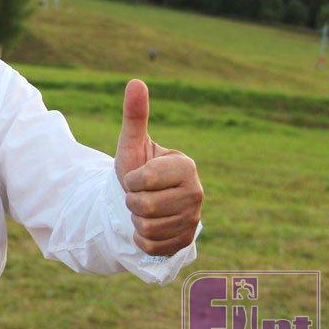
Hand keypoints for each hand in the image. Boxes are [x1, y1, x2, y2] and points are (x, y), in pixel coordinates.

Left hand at [114, 79, 203, 255]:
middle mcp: (197, 193)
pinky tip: (148, 227)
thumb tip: (135, 81)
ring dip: (136, 220)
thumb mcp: (131, 144)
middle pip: (145, 207)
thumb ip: (134, 116)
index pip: (145, 180)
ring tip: (144, 209)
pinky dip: (141, 240)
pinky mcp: (186, 242)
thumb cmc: (137, 168)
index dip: (131, 180)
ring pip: (148, 228)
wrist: (142, 200)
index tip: (136, 177)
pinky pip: (152, 247)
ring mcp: (194, 220)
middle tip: (138, 195)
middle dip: (132, 201)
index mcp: (186, 167)